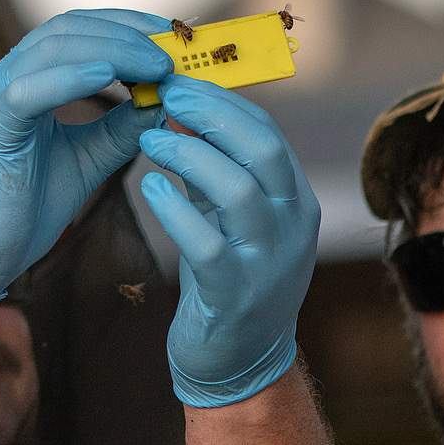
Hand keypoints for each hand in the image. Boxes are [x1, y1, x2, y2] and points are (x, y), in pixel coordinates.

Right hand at [0, 10, 172, 309]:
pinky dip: (68, 78)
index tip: (173, 39)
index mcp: (25, 83)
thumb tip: (163, 101)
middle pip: (68, 29)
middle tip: (173, 48)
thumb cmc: (20, 214)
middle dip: (127, 32)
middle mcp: (4, 80)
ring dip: (111, 50)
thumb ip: (119, 130)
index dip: (127, 26)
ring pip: (50, 50)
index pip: (77, 32)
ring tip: (155, 64)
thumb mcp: (86, 162)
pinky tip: (107, 76)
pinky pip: (26, 93)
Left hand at [135, 78, 319, 407]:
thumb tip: (180, 110)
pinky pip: (206, 244)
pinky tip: (149, 186)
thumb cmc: (230, 280)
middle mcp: (292, 227)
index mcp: (295, 202)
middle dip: (210, 115)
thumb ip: (216, 171)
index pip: (265, 134)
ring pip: (237, 191)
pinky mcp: (235, 296)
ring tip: (148, 136)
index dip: (221, 101)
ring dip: (189, 154)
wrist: (238, 364)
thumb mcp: (232, 219)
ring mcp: (268, 263)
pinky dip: (175, 209)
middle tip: (164, 95)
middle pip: (261, 150)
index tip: (179, 80)